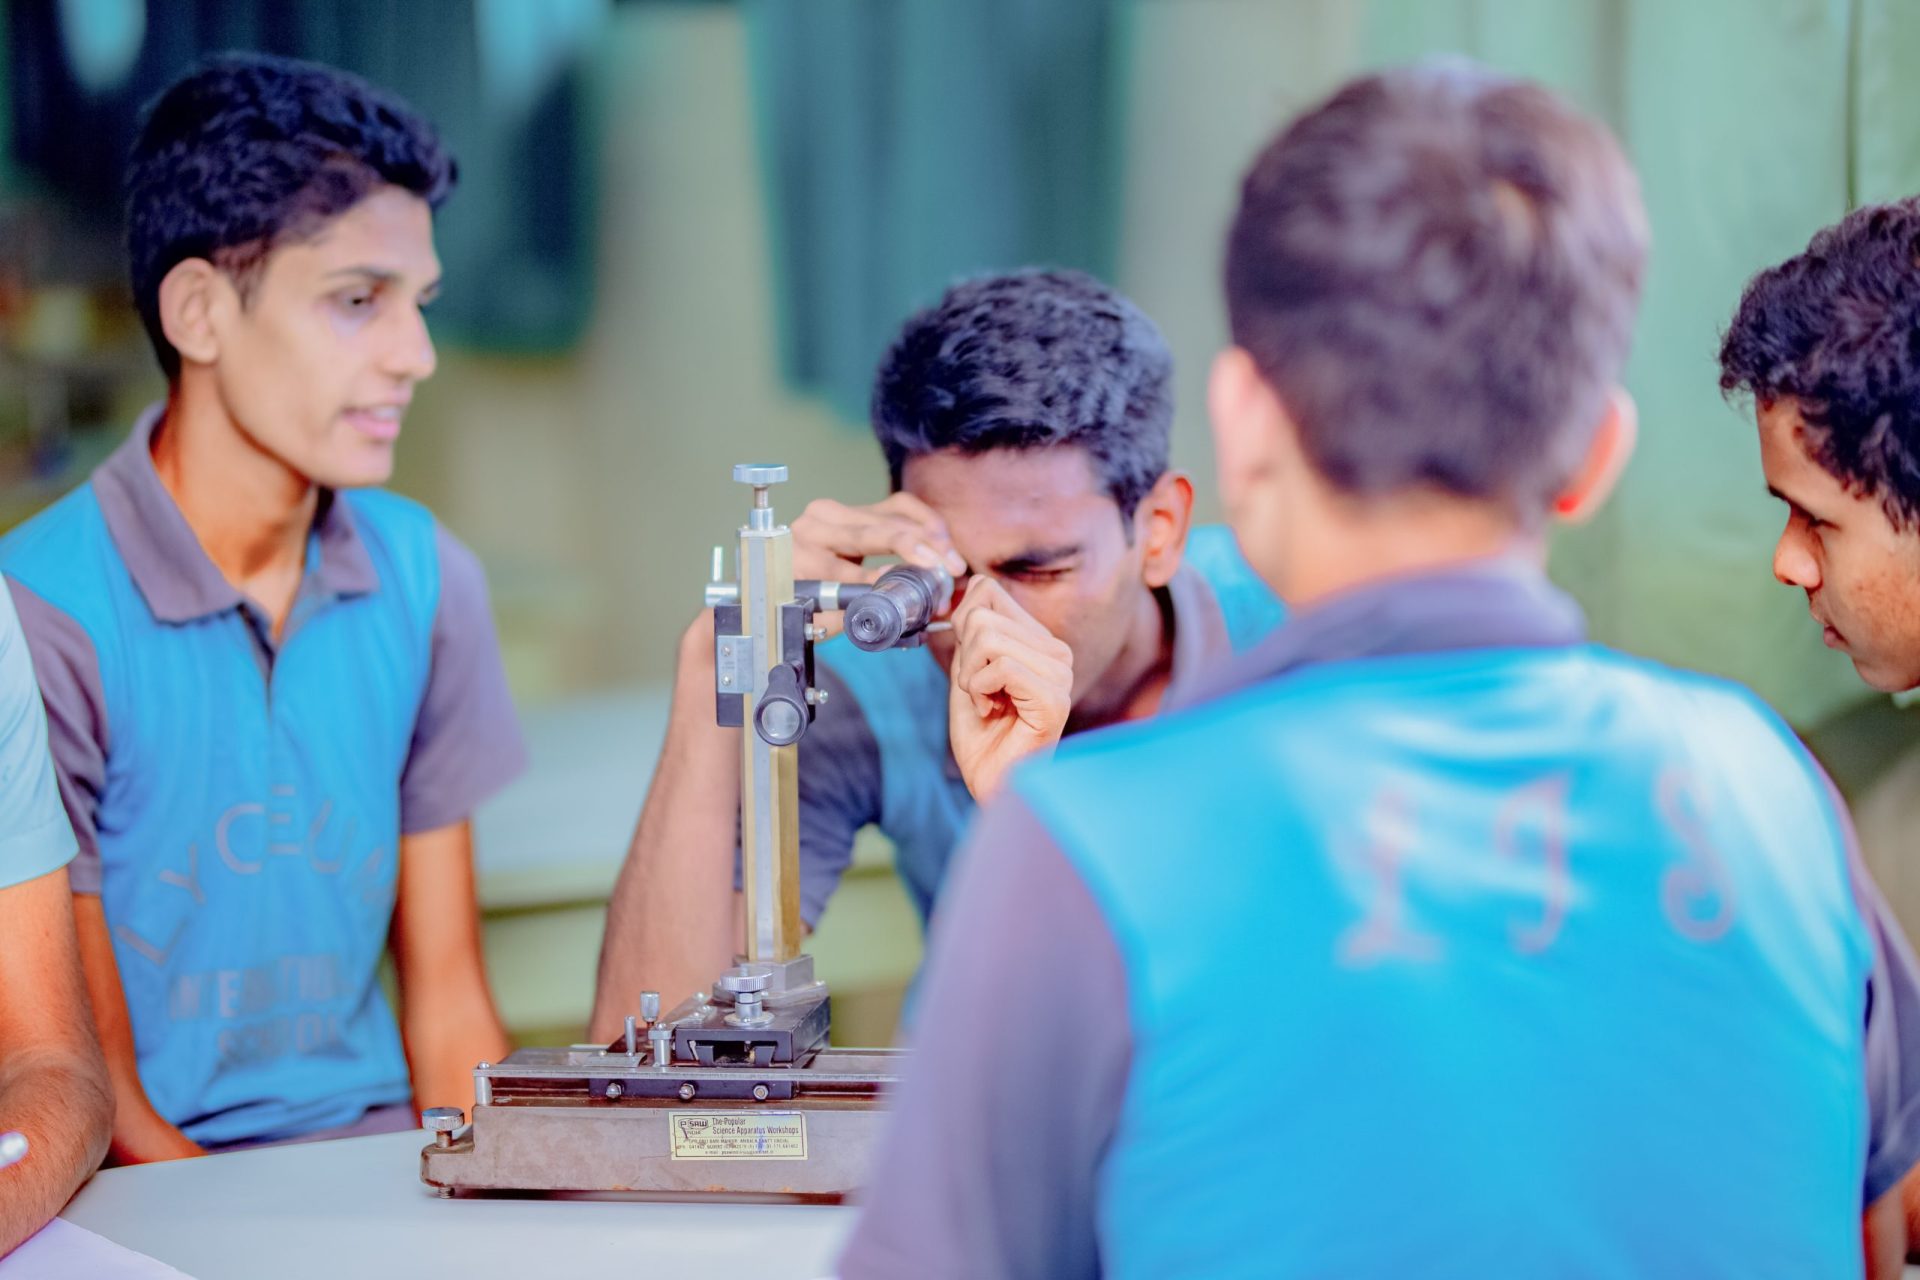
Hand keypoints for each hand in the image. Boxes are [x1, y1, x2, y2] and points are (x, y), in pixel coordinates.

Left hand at [790, 494, 967, 635]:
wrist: (797, 577)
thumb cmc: (809, 601)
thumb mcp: (825, 616)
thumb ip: (854, 605)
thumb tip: (895, 588)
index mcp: (802, 554)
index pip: (846, 568)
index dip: (883, 579)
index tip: (915, 586)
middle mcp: (818, 524)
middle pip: (875, 531)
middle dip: (918, 548)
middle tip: (949, 568)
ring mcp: (839, 510)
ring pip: (893, 514)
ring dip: (929, 534)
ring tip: (952, 559)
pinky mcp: (859, 506)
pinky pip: (900, 505)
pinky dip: (925, 519)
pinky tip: (943, 538)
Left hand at [947, 578, 1072, 801]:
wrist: (990, 780)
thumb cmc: (982, 731)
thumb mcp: (968, 667)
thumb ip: (970, 629)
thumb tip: (966, 588)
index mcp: (1039, 640)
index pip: (989, 590)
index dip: (961, 625)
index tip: (969, 664)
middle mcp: (1057, 652)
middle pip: (982, 615)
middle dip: (964, 658)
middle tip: (980, 692)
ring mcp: (1060, 674)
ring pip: (988, 639)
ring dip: (971, 677)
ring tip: (987, 703)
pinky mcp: (1054, 697)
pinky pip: (1000, 666)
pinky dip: (980, 690)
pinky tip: (993, 711)